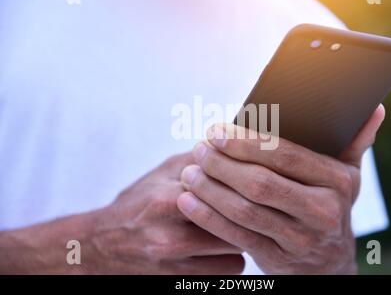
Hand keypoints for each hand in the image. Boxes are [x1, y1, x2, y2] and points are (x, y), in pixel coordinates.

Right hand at [88, 153, 243, 273]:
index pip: (221, 190)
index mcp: (166, 200)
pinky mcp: (181, 281)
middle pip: (232, 221)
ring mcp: (176, 264)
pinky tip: (222, 247)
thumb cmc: (138, 203)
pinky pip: (229, 270)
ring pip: (236, 248)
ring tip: (234, 224)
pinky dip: (232, 258)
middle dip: (246, 208)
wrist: (101, 246)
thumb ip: (195, 158)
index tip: (254, 178)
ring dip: (241, 235)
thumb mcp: (161, 172)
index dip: (242, 183)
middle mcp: (170, 235)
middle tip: (251, 201)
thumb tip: (230, 144)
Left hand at [177, 105, 384, 273]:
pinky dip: (208, 216)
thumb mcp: (347, 175)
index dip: (246, 143)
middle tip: (199, 148)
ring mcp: (299, 239)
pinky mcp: (277, 259)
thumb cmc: (330, 205)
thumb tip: (373, 107)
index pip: (285, 156)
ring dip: (210, 189)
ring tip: (188, 171)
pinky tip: (189, 200)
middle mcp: (322, 212)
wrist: (328, 262)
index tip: (216, 131)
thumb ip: (354, 142)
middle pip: (260, 183)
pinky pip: (236, 235)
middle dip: (222, 164)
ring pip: (244, 210)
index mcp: (337, 182)